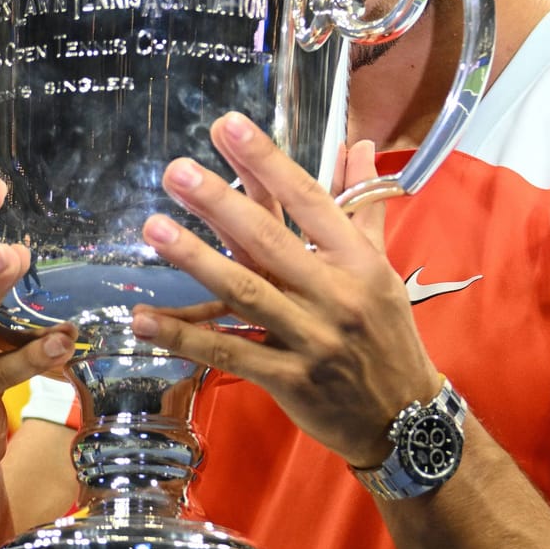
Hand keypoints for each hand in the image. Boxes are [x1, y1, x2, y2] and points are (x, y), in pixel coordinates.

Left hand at [131, 112, 440, 468]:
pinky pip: (229, 354)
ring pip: (245, 293)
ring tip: (155, 228)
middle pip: (270, 240)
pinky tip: (144, 318)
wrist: (405, 421)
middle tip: (176, 170)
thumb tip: (359, 144)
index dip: (268, 162)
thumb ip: (363, 206)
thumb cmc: (389, 337)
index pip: (310, 200)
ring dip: (195, 259)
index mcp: (359, 262)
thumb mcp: (383, 270)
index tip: (230, 127)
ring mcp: (312, 340)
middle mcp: (337, 295)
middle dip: (220, 202)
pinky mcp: (289, 381)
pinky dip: (184, 337)